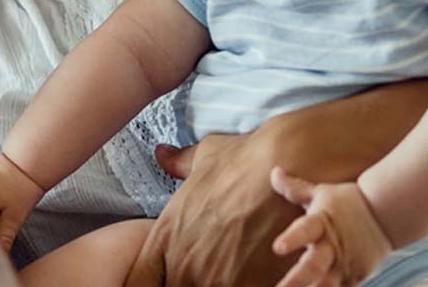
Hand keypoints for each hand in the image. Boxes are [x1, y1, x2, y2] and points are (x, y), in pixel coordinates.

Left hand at [124, 138, 299, 285]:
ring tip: (238, 267)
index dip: (153, 280)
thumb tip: (164, 154)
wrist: (288, 164)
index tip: (166, 275)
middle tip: (212, 266)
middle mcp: (186, 262)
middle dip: (190, 280)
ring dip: (222, 283)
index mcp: (167, 236)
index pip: (139, 279)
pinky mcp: (252, 284)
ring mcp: (218, 278)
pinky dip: (252, 284)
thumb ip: (178, 164)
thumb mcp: (203, 157)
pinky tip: (260, 273)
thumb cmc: (247, 160)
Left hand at [268, 168, 392, 286]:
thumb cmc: (348, 202)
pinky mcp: (354, 277)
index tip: (277, 248)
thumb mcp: (321, 193)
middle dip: (296, 280)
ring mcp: (344, 264)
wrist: (388, 214)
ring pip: (327, 285)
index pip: (305, 230)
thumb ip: (295, 188)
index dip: (292, 240)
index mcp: (321, 223)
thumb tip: (274, 172)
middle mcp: (331, 247)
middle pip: (314, 266)